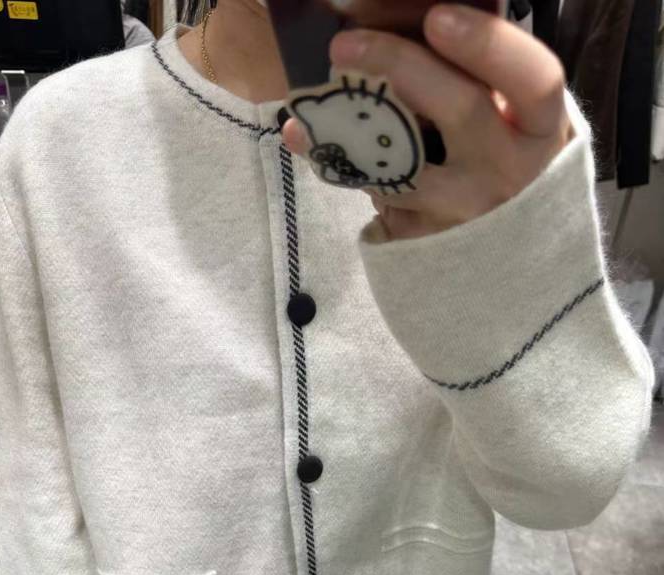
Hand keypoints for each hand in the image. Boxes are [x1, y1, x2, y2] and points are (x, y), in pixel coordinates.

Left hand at [280, 3, 573, 240]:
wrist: (503, 266)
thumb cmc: (501, 169)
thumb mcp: (514, 126)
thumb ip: (485, 82)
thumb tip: (420, 25)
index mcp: (541, 130)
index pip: (535, 81)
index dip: (488, 46)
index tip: (438, 19)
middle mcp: (510, 173)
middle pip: (460, 109)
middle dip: (400, 65)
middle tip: (344, 45)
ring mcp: (466, 214)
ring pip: (403, 162)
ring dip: (353, 130)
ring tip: (316, 108)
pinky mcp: (425, 243)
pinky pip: (376, 197)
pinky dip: (342, 167)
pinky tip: (315, 148)